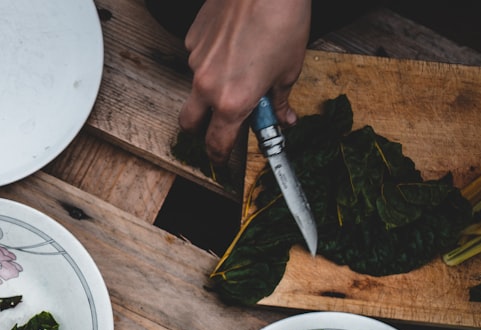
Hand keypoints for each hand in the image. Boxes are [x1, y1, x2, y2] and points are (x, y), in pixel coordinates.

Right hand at [178, 0, 311, 162]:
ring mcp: (196, 63)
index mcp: (233, 101)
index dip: (220, 156)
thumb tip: (283, 117)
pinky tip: (234, 42)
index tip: (222, 158)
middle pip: (190, 124)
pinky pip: (198, 59)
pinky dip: (213, 60)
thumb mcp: (289, 68)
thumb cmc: (283, 20)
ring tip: (241, 65)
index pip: (217, 143)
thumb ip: (279, 100)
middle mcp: (208, 87)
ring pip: (197, 87)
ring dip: (212, 88)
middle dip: (201, 129)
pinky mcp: (192, 41)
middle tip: (219, 123)